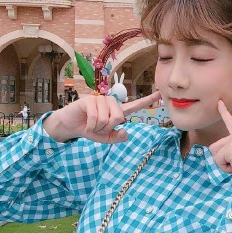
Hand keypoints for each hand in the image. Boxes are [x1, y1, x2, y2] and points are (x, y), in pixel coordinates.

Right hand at [43, 90, 162, 143]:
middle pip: (119, 117)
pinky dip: (91, 126)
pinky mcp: (90, 100)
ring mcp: (100, 100)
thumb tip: (125, 132)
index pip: (135, 105)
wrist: (71, 126)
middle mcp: (111, 103)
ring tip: (92, 124)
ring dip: (98, 127)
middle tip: (99, 128)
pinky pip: (96, 118)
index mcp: (118, 111)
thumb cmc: (90, 129)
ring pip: (107, 119)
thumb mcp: (106, 138)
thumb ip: (117, 138)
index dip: (148, 100)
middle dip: (107, 128)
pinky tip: (86, 123)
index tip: (161, 94)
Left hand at [210, 100, 231, 209]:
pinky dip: (224, 168)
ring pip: (214, 153)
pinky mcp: (231, 146)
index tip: (219, 102)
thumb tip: (221, 156)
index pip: (230, 122)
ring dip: (223, 164)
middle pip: (214, 147)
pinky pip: (217, 160)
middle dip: (221, 160)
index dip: (224, 112)